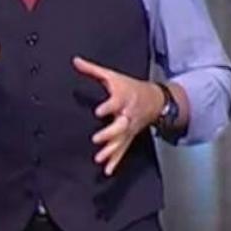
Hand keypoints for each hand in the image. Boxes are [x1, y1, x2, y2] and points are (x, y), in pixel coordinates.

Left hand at [73, 56, 162, 175]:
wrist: (155, 99)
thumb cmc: (130, 87)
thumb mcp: (112, 75)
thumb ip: (93, 70)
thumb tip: (75, 61)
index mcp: (122, 98)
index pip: (116, 101)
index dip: (108, 106)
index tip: (99, 111)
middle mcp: (127, 114)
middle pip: (121, 125)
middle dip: (110, 133)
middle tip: (97, 139)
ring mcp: (129, 128)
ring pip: (121, 140)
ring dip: (111, 150)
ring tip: (100, 158)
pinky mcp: (129, 137)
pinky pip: (123, 150)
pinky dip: (116, 161)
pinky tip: (107, 170)